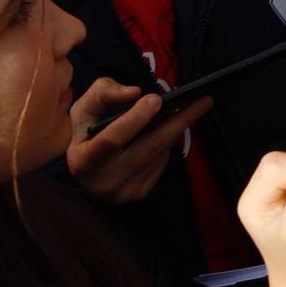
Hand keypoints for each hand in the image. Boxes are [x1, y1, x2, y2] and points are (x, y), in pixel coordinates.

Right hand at [66, 79, 210, 202]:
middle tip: (203, 101)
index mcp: (84, 160)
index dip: (135, 119)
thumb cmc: (82, 133)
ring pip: (159, 153)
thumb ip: (104, 94)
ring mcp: (123, 191)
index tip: (156, 98)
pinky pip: (161, 164)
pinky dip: (166, 144)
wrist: (82, 169)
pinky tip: (171, 130)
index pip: (112, 140)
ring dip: (176, 129)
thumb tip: (135, 92)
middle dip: (180, 121)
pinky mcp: (138, 194)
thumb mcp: (83, 108)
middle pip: (149, 147)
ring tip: (194, 108)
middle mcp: (104, 181)